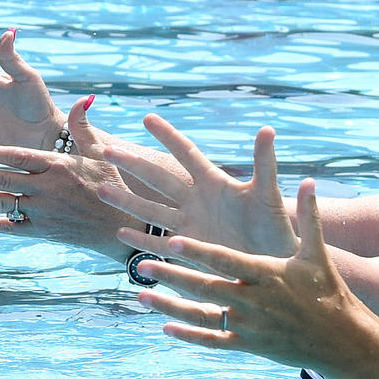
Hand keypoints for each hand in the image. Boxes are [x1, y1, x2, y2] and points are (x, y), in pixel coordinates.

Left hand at [0, 98, 147, 252]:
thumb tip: (83, 98)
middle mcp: (46, 189)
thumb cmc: (109, 184)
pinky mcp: (41, 232)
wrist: (118, 226)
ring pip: (1, 203)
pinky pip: (10, 228)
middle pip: (2, 179)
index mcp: (57, 166)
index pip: (17, 157)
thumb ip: (82, 126)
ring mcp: (42, 213)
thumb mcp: (98, 153)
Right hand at [106, 113, 298, 259]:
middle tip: (107, 151)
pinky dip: (141, 239)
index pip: (187, 153)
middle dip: (134, 165)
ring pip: (151, 210)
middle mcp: (197, 201)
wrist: (275, 261)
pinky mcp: (189, 250)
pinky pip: (159, 243)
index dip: (168, 136)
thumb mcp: (268, 194)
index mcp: (215, 183)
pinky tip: (120, 232)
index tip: (147, 117)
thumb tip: (268, 128)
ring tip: (102, 190)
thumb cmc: (276, 226)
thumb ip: (264, 163)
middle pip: (159, 179)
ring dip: (127, 200)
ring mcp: (190, 226)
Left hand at [128, 179, 363, 365]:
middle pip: (206, 288)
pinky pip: (214, 341)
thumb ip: (310, 216)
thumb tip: (310, 180)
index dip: (199, 252)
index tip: (173, 241)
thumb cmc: (329, 291)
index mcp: (268, 275)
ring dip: (170, 307)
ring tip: (141, 297)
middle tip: (142, 265)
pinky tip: (166, 329)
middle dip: (173, 276)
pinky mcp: (250, 346)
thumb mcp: (317, 253)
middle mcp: (255, 301)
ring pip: (203, 316)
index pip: (226, 261)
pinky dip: (189, 336)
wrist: (343, 340)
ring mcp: (250, 326)